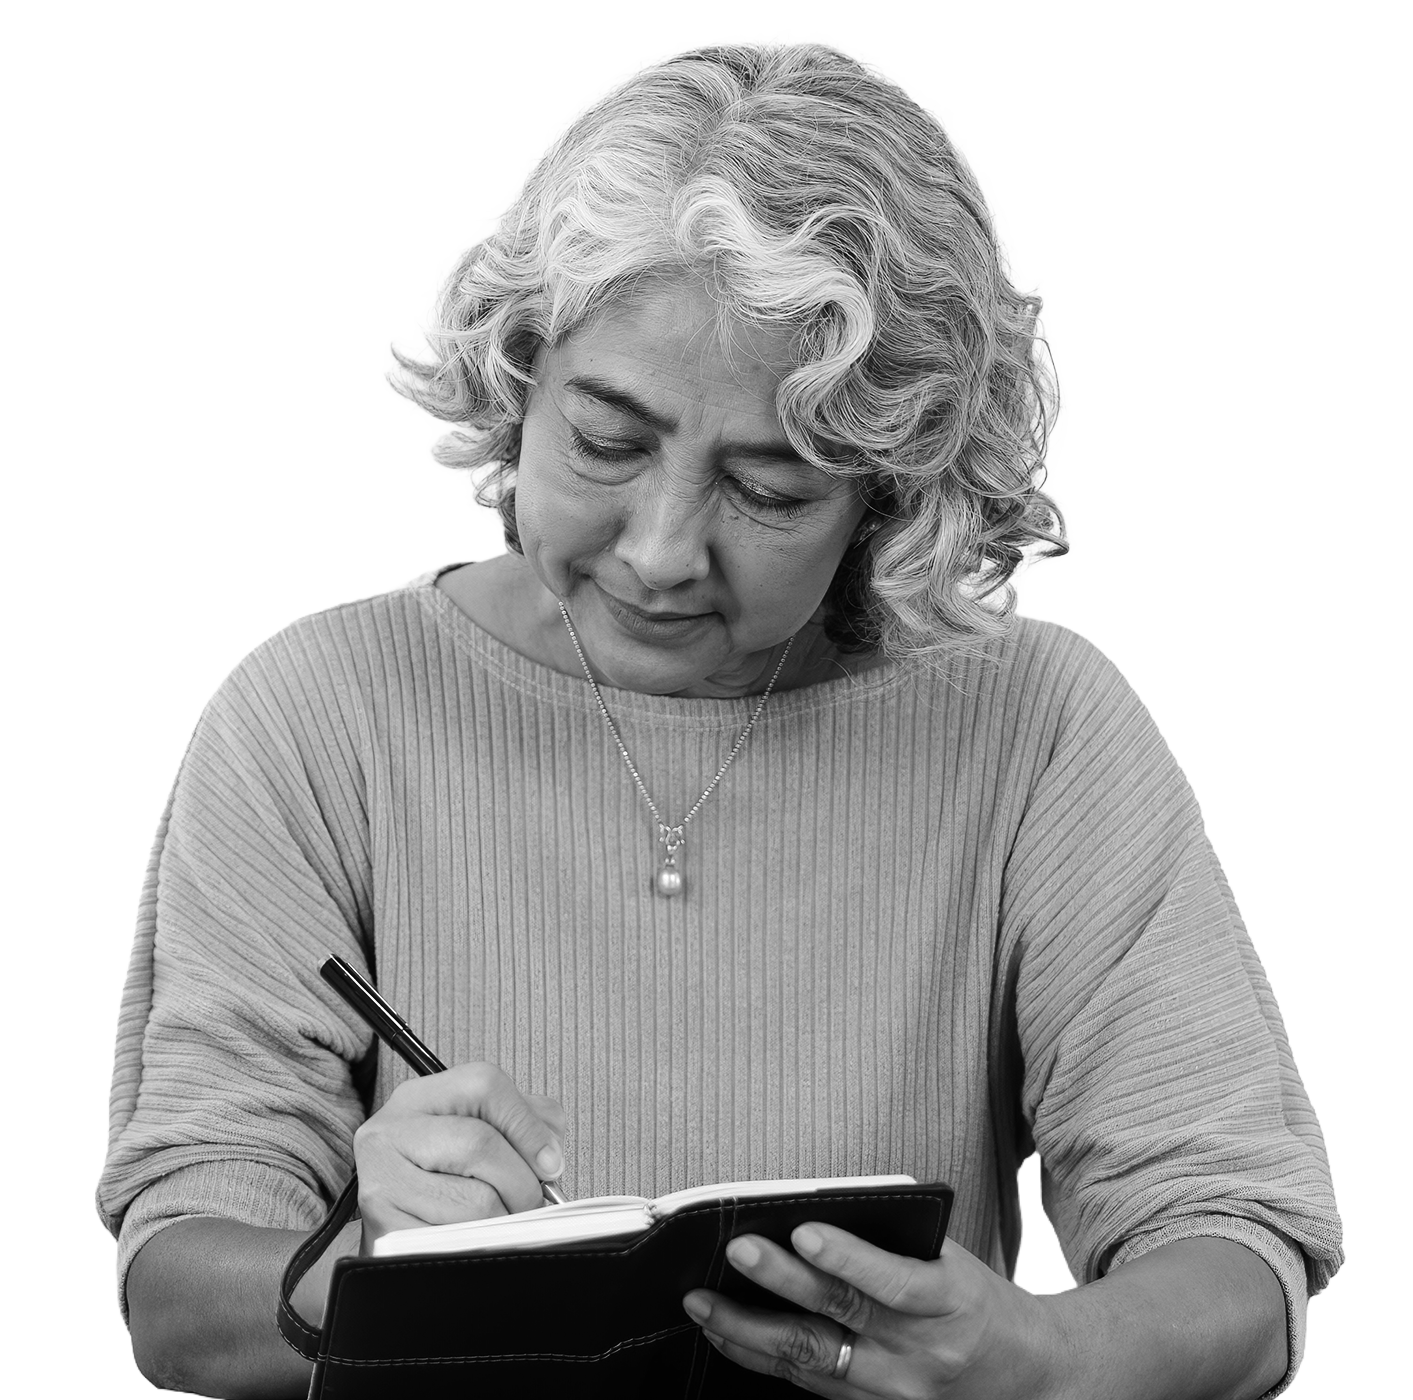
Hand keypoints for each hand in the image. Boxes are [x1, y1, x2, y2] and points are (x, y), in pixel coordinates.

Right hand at [353, 1061, 564, 1249]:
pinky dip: (481, 1246)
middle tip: (531, 1200)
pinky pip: (456, 1241)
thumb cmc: (440, 1175)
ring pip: (475, 1201)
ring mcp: (381, 1182)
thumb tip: (550, 1156)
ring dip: (505, 1218)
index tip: (550, 1162)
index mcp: (418, 1098)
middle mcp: (390, 1133)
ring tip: (502, 1220)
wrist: (382, 1227)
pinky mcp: (384, 1232)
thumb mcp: (477, 1130)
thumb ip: (522, 1123)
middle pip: (480, 1144)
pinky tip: (478, 1240)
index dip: (528, 1126)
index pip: (485, 1086)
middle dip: (521, 1181)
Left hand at [681, 1223, 1062, 1398]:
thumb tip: (806, 1217)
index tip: (804, 1228)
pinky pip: (807, 1385)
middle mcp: (919, 1355)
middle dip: (781, 1282)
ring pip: (810, 1360)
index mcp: (949, 1302)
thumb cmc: (972, 1299)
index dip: (847, 1257)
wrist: (1023, 1376)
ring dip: (748, 1328)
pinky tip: (725, 1332)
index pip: (893, 1281)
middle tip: (737, 1247)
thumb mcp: (951, 1261)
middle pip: (840, 1319)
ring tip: (700, 1300)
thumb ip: (891, 1245)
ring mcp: (893, 1393)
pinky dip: (760, 1357)